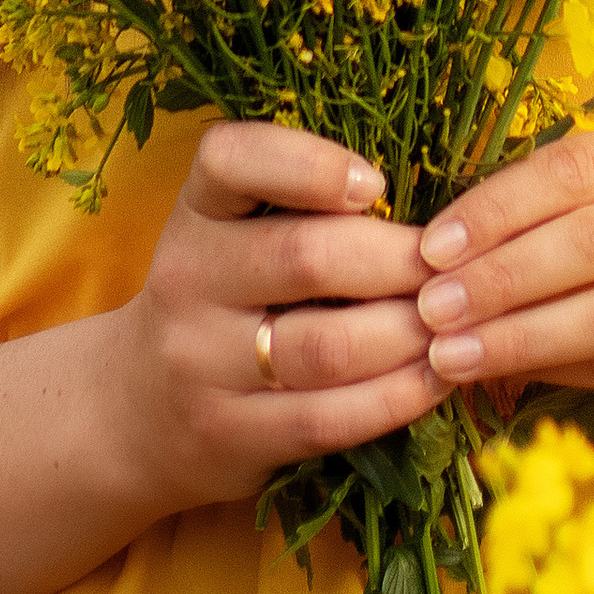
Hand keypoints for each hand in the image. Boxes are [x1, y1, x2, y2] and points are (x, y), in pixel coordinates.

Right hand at [114, 121, 440, 515]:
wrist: (138, 409)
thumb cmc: (222, 298)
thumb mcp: (231, 233)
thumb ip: (301, 207)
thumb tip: (433, 210)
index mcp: (195, 211)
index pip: (230, 158)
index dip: (310, 163)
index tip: (377, 185)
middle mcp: (187, 279)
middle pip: (306, 257)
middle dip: (399, 261)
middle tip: (454, 269)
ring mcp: (202, 363)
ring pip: (326, 347)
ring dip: (409, 335)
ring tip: (455, 326)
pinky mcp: (230, 435)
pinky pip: (328, 419)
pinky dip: (395, 398)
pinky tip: (434, 380)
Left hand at [416, 108, 593, 409]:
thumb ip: (581, 182)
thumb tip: (459, 232)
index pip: (577, 171)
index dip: (497, 210)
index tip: (432, 246)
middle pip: (591, 248)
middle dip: (497, 281)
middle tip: (426, 308)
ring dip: (519, 340)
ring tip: (448, 355)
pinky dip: (560, 371)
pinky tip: (508, 373)